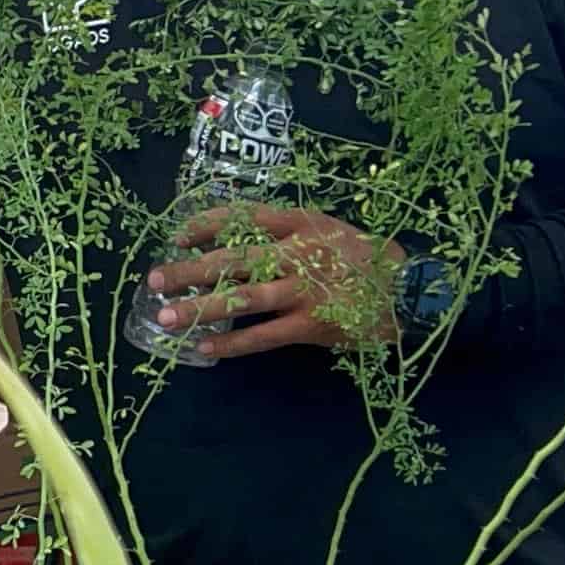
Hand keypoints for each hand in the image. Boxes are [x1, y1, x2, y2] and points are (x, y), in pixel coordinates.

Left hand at [147, 206, 403, 357]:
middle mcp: (299, 254)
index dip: (206, 225)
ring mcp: (304, 290)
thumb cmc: (362, 258)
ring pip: (243, 297)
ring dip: (200, 307)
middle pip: (233, 259)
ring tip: (166, 316)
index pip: (244, 218)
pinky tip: (204, 346)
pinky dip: (232, 341)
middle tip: (153, 280)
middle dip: (188, 270)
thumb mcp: (327, 228)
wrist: (411, 291)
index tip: (177, 237)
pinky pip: (263, 335)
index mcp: (301, 224)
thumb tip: (229, 239)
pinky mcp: (312, 325)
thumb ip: (286, 232)